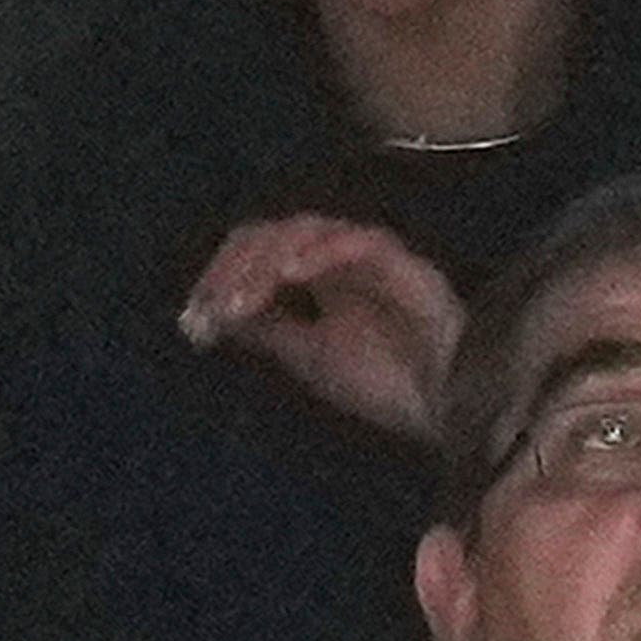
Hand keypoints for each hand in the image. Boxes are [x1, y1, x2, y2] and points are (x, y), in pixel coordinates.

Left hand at [178, 216, 464, 446]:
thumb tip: (216, 313)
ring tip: (242, 298)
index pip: (259, 250)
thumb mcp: (309, 358)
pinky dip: (321, 253)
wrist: (447, 410)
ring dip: (268, 260)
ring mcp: (373, 257)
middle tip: (213, 308)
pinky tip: (290, 276)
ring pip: (309, 230)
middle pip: (274, 232)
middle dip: (235, 268)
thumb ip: (267, 329)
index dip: (221, 275)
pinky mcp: (406, 266)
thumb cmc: (387, 384)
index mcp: (317, 275)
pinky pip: (359, 243)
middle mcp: (341, 258)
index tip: (194, 318)